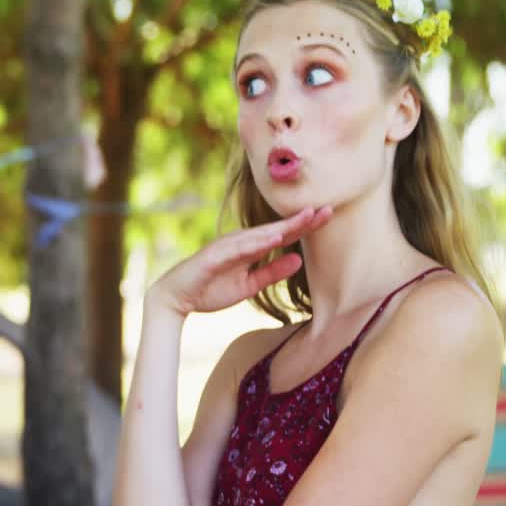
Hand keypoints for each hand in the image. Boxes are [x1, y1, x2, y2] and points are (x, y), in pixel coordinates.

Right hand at [148, 206, 331, 316]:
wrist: (177, 298)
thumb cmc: (212, 289)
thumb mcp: (250, 284)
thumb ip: (272, 272)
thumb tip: (299, 259)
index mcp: (250, 248)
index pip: (283, 235)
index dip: (305, 226)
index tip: (328, 216)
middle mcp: (241, 242)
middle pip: (276, 229)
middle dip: (301, 220)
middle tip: (328, 208)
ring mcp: (227, 247)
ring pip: (260, 235)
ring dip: (283, 227)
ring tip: (306, 218)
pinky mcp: (214, 257)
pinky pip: (238, 248)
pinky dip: (256, 243)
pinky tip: (273, 239)